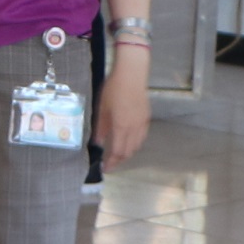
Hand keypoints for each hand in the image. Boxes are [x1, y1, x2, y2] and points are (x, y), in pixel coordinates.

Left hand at [99, 46, 150, 163]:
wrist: (132, 75)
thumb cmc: (113, 89)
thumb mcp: (102, 108)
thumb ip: (100, 128)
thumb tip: (97, 142)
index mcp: (121, 127)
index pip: (117, 152)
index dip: (111, 163)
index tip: (105, 168)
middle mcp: (134, 128)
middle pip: (128, 152)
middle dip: (119, 160)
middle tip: (110, 162)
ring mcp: (142, 124)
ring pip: (137, 146)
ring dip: (127, 153)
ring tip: (117, 154)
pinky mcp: (146, 118)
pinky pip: (141, 137)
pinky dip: (134, 144)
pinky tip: (128, 141)